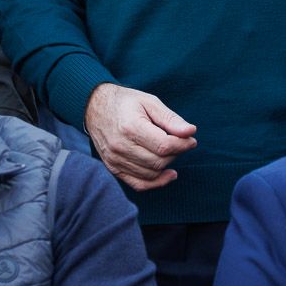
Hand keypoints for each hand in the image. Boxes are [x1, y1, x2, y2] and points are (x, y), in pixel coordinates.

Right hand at [82, 83, 196, 190]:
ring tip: (170, 151)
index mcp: (130, 127)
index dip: (183, 145)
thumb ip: (170, 118)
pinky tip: (168, 174)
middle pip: (159, 161)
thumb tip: (191, 132)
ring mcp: (115, 159)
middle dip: (176, 153)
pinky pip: (139, 184)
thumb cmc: (125, 102)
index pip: (164, 146)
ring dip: (167, 165)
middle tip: (180, 142)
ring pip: (152, 174)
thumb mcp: (149, 102)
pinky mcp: (113, 167)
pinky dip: (156, 182)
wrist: (94, 107)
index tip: (191, 139)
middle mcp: (120, 146)